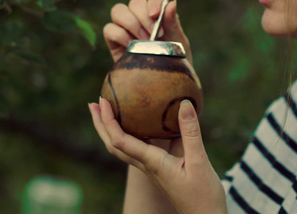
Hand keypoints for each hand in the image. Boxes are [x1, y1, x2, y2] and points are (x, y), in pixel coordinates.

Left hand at [88, 98, 226, 213]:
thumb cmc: (203, 195)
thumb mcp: (199, 161)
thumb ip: (191, 132)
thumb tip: (183, 103)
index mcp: (151, 162)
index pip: (120, 140)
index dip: (108, 120)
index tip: (103, 101)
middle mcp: (146, 164)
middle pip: (113, 144)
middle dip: (101, 124)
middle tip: (93, 103)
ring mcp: (151, 167)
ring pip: (123, 146)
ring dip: (111, 128)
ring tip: (108, 108)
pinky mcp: (159, 167)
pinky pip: (139, 146)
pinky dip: (132, 132)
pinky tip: (140, 120)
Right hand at [104, 0, 191, 62]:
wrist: (164, 88)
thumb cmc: (175, 64)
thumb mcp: (178, 44)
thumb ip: (173, 23)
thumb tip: (172, 2)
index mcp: (159, 17)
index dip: (153, 3)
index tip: (156, 15)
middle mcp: (141, 19)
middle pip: (135, 2)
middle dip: (142, 15)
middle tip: (152, 34)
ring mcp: (126, 29)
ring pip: (118, 10)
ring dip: (130, 23)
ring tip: (142, 41)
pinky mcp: (114, 42)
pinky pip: (109, 29)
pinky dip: (120, 35)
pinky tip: (131, 48)